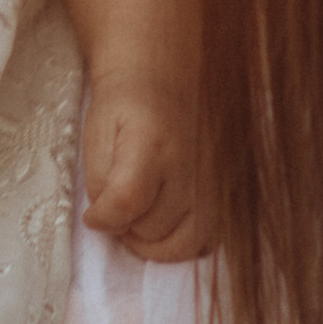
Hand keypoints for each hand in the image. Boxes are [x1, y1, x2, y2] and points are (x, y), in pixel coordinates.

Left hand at [80, 70, 214, 259]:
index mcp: (151, 144)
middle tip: (118, 206)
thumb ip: (99, 182)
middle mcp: (190, 167)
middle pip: (151, 229)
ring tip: (141, 215)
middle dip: (127, 226)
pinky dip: (183, 241)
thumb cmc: (125, 107)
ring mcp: (215, 184)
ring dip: (154, 240)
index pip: (128, 199)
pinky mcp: (229, 195)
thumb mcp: (97, 134)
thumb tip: (105, 224)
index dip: (104, 217)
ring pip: (180, 244)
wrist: (167, 79)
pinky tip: (168, 222)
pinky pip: (208, 241)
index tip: (93, 215)